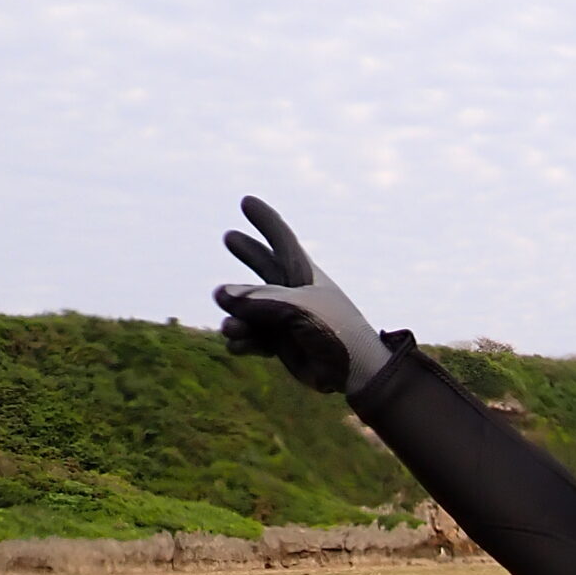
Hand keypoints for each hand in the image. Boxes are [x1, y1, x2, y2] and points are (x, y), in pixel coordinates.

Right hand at [212, 197, 394, 394]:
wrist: (355, 373)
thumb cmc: (334, 332)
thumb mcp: (296, 308)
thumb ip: (256, 299)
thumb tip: (220, 294)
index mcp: (305, 274)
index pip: (282, 240)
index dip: (265, 221)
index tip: (246, 201)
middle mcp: (294, 292)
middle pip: (264, 266)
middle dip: (249, 252)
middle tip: (229, 236)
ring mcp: (287, 319)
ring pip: (249, 308)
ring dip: (237, 318)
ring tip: (232, 328)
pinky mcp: (282, 345)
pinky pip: (252, 338)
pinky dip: (243, 341)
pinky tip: (236, 345)